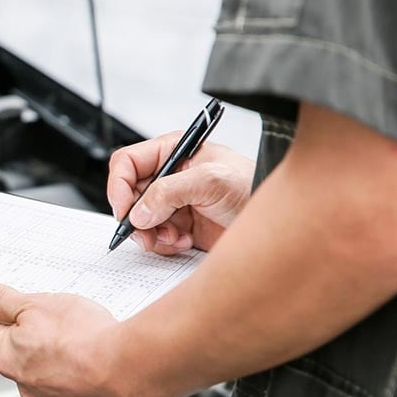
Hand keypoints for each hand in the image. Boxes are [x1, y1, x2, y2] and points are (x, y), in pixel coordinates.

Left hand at [0, 278, 149, 396]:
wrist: (128, 367)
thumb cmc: (83, 339)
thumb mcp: (34, 304)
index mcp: (6, 358)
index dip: (10, 309)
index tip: (24, 303)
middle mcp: (25, 384)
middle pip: (23, 348)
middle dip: (37, 331)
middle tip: (59, 317)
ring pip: (50, 365)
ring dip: (60, 350)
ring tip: (82, 335)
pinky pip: (75, 380)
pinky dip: (82, 368)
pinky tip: (95, 354)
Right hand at [107, 133, 254, 254]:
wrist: (277, 221)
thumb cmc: (252, 186)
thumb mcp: (211, 181)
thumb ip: (170, 191)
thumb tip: (138, 212)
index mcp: (173, 152)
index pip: (127, 163)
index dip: (118, 186)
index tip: (124, 210)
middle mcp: (169, 176)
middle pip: (129, 196)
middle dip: (136, 217)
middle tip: (147, 232)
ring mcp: (173, 203)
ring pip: (139, 221)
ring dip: (151, 235)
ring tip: (173, 237)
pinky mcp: (179, 226)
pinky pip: (155, 238)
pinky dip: (165, 244)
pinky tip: (185, 241)